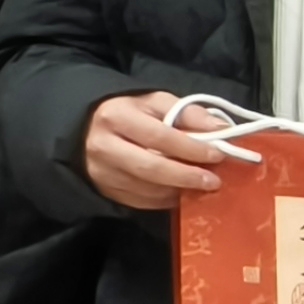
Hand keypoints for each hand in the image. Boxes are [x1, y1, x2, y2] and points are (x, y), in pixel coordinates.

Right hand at [83, 91, 239, 210]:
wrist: (83, 129)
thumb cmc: (126, 112)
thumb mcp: (152, 102)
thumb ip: (186, 112)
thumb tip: (220, 129)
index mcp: (116, 117)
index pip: (159, 137)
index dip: (191, 148)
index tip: (218, 154)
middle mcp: (105, 147)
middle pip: (152, 168)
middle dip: (187, 176)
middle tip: (214, 181)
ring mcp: (103, 173)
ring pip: (148, 189)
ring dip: (179, 190)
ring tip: (201, 186)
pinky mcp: (105, 191)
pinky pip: (141, 201)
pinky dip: (165, 199)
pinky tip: (179, 191)